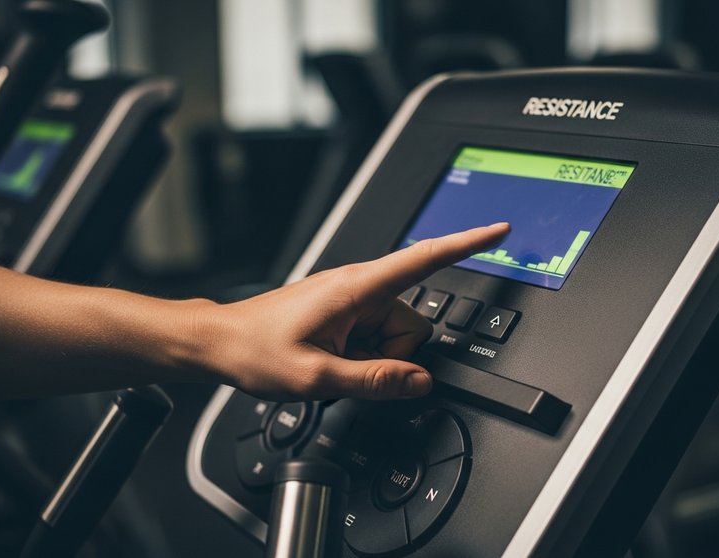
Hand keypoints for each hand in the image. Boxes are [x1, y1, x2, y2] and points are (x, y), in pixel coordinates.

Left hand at [194, 223, 509, 400]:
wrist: (220, 342)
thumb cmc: (256, 349)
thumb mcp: (317, 376)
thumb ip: (375, 380)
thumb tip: (419, 382)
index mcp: (357, 288)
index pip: (424, 259)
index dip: (467, 244)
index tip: (498, 232)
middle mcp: (358, 288)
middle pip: (412, 324)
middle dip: (393, 356)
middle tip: (350, 368)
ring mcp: (351, 301)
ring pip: (394, 337)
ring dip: (374, 359)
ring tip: (333, 365)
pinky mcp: (344, 314)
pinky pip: (374, 339)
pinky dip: (362, 357)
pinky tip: (331, 362)